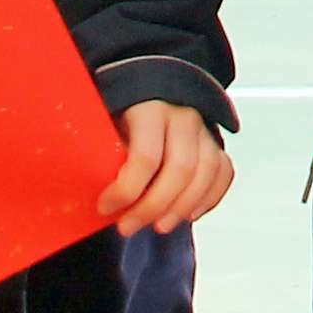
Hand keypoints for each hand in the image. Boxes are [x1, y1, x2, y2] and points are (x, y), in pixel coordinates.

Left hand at [97, 97, 232, 233]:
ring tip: (158, 226)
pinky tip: (188, 214)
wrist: (148, 87)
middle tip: (128, 226)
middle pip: (180, 170)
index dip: (126, 189)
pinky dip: (209, 198)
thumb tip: (89, 192)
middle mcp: (183, 116)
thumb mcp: (105, 122)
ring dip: (181, 208)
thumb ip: (103, 152)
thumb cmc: (122, 110)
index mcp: (150, 108)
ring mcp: (204, 129)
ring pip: (206, 174)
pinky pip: (224, 173)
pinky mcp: (216, 142)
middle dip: (153, 207)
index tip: (105, 207)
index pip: (146, 156)